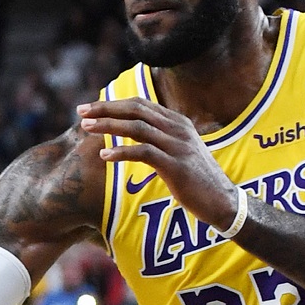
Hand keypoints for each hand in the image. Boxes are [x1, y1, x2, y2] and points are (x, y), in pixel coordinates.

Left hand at [77, 98, 240, 231]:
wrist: (223, 201)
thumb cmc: (197, 180)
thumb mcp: (179, 153)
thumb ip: (160, 140)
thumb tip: (134, 136)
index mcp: (178, 122)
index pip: (140, 104)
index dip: (113, 104)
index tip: (90, 107)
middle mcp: (178, 128)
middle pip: (136, 110)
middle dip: (105, 109)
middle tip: (80, 111)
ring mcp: (178, 145)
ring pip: (137, 127)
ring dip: (109, 126)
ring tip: (86, 128)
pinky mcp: (176, 165)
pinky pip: (144, 152)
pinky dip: (122, 152)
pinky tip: (105, 156)